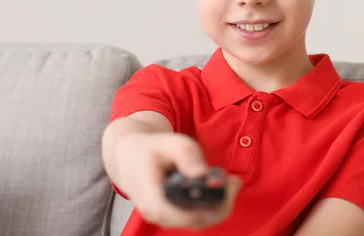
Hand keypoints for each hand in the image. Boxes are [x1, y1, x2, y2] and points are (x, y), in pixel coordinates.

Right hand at [115, 132, 241, 229]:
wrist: (129, 158)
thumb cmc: (150, 150)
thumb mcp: (169, 143)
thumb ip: (186, 155)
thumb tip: (202, 174)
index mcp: (153, 198)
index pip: (186, 215)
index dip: (212, 204)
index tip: (229, 185)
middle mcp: (158, 214)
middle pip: (198, 221)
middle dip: (222, 203)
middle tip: (234, 181)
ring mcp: (165, 218)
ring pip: (200, 221)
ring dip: (219, 204)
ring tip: (230, 182)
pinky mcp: (173, 216)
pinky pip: (197, 217)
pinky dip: (212, 204)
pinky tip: (221, 188)